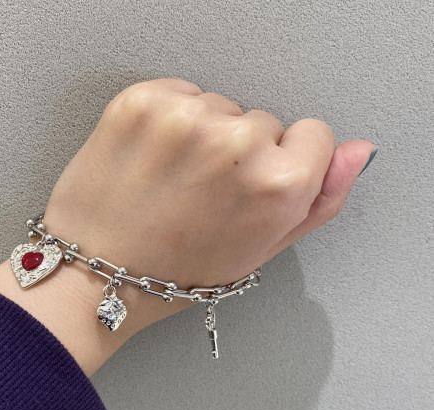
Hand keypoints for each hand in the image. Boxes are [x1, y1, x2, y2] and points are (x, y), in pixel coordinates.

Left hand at [0, 78, 376, 375]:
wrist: (95, 273)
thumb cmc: (175, 274)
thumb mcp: (259, 251)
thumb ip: (319, 201)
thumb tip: (357, 152)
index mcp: (276, 186)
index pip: (314, 135)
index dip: (282, 165)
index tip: (247, 189)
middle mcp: (235, 143)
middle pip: (263, 121)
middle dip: (239, 155)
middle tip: (200, 197)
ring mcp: (185, 117)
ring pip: (220, 107)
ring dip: (201, 137)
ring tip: (171, 183)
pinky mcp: (141, 102)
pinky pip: (179, 94)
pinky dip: (169, 122)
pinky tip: (152, 162)